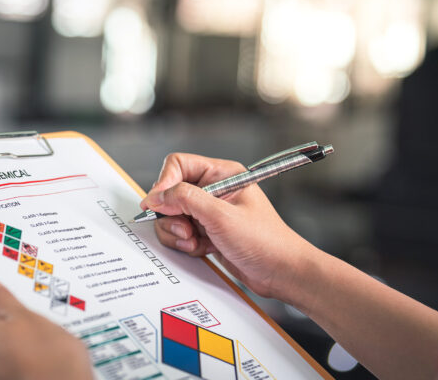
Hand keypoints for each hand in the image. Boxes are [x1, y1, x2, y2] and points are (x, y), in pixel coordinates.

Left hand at [0, 275, 93, 379]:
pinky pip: (11, 373)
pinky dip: (24, 369)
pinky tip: (44, 368)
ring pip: (3, 358)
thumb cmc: (50, 363)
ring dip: (20, 353)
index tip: (19, 309)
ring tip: (47, 353)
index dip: (4, 310)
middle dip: (13, 333)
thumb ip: (1, 299)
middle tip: (39, 331)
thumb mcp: (27, 318)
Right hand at [140, 153, 315, 300]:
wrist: (281, 273)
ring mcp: (208, 212)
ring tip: (195, 242)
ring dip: (177, 233)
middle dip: (172, 215)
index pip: (178, 165)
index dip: (164, 183)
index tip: (157, 205)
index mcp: (222, 174)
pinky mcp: (205, 232)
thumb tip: (156, 196)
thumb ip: (186, 200)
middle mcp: (213, 190)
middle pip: (170, 193)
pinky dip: (184, 244)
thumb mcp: (221, 216)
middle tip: (186, 230)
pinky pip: (180, 233)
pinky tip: (202, 249)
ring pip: (171, 215)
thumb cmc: (265, 241)